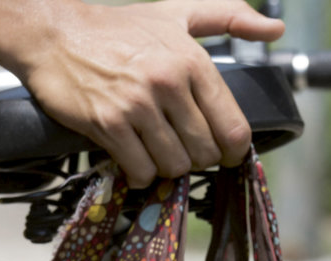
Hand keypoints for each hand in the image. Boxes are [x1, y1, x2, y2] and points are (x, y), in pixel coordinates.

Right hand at [14, 0, 284, 186]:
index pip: (233, 129)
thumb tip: (275, 28)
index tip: (222, 154)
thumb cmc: (119, 27)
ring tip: (154, 150)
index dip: (232, 151)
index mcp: (192, 61)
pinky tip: (133, 158)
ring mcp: (137, 105)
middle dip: (195, 159)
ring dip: (166, 167)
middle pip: (204, 154)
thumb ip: (230, 17)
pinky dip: (140, 174)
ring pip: (174, 166)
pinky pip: (140, 171)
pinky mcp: (108, 124)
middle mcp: (169, 83)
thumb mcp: (177, 13)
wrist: (55, 33)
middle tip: (180, 148)